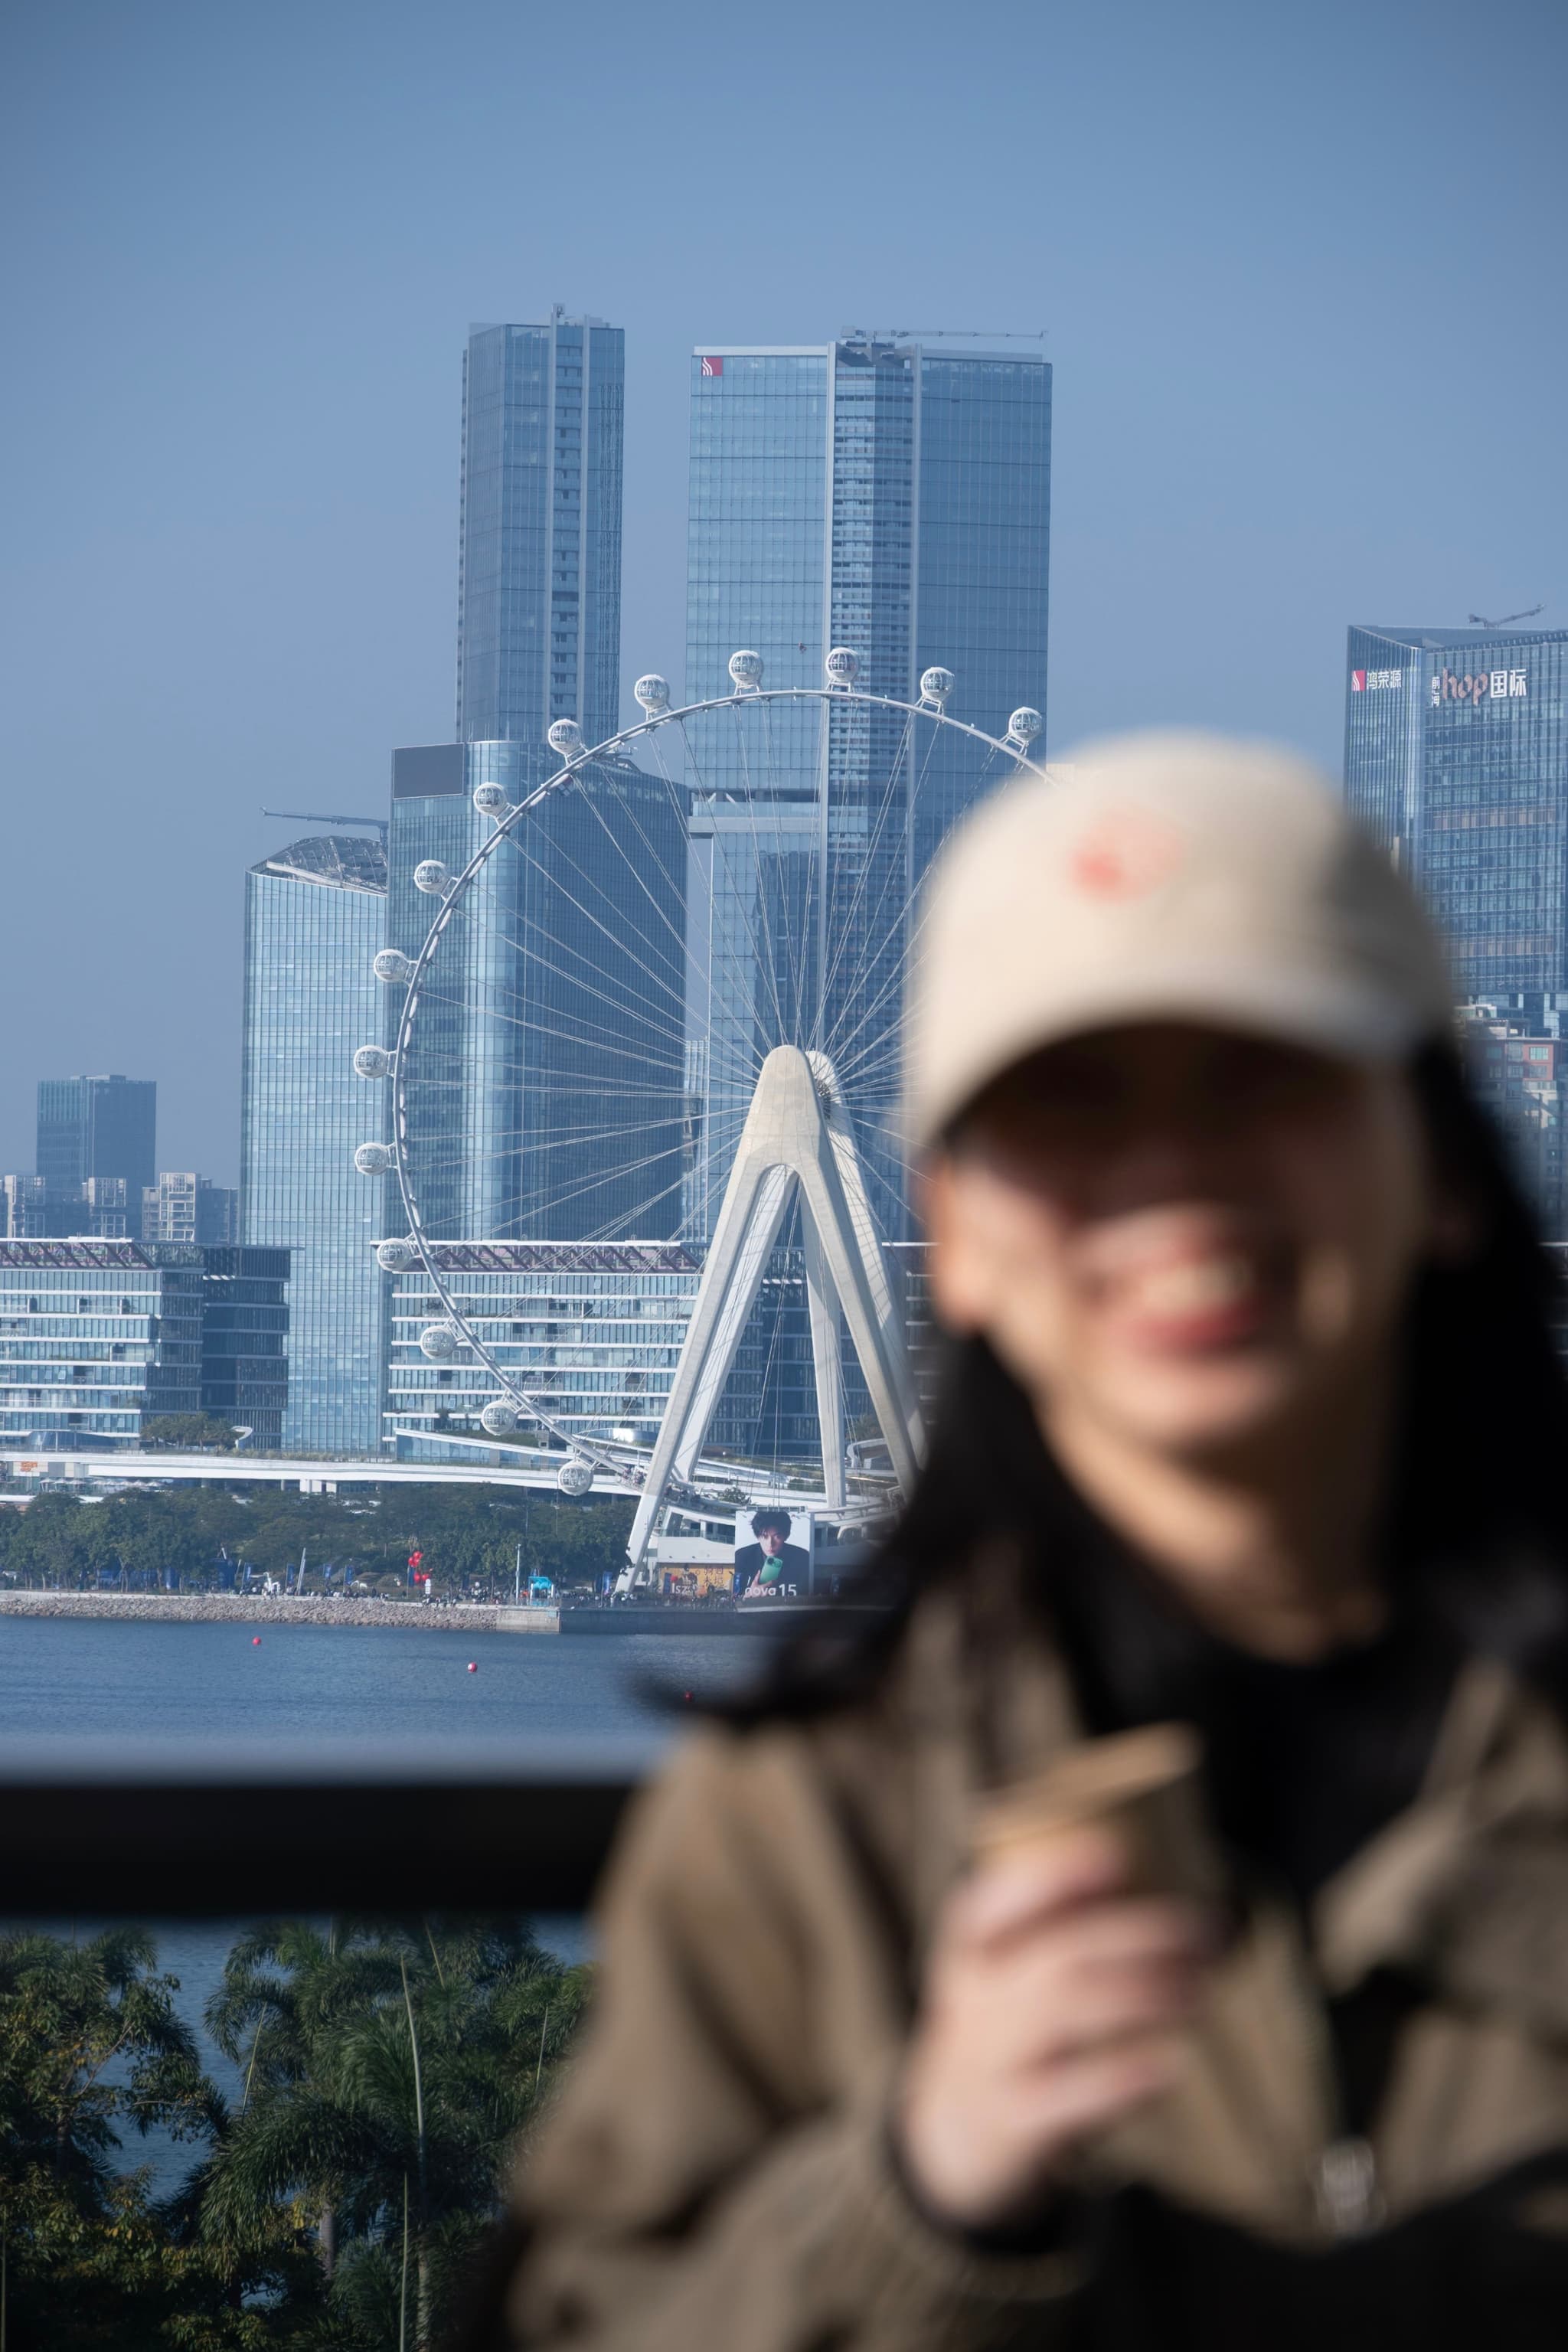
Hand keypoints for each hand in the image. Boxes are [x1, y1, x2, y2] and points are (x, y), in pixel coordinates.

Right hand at [896, 1829, 1215, 2231]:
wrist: (952, 2132)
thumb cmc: (1008, 2030)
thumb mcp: (1007, 1976)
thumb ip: (1062, 1937)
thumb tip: (1161, 1887)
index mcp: (969, 1951)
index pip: (995, 1900)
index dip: (1055, 1878)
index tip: (1118, 1857)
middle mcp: (973, 1999)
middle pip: (1056, 1955)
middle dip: (1137, 1937)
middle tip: (1204, 1932)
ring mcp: (988, 2059)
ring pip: (1062, 2012)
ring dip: (1141, 1995)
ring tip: (1199, 1990)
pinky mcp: (1013, 2120)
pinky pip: (1070, 2095)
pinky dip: (1123, 2075)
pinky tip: (1170, 2065)